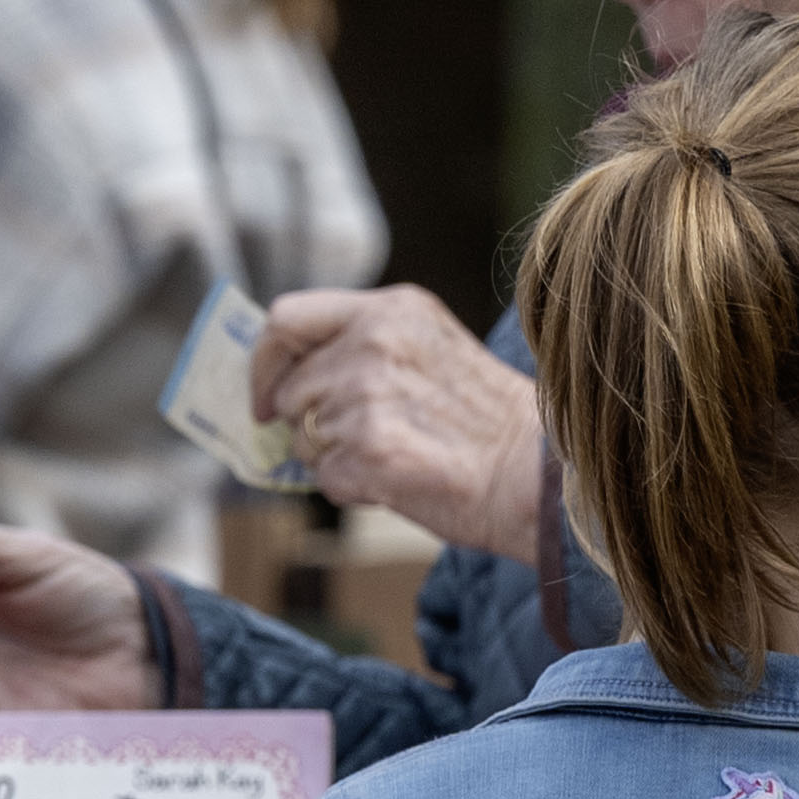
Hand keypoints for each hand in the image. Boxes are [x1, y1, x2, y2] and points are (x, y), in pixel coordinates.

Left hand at [252, 287, 549, 561]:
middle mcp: (370, 344)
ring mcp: (365, 398)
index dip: (264, 363)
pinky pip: (325, 478)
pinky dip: (352, 488)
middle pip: (289, 390)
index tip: (265, 397)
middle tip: (355, 440)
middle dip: (306, 422)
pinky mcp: (366, 452)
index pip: (285, 319)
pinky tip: (399, 478)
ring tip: (395, 455)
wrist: (534, 472)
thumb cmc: (488, 420)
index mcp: (389, 310)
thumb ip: (366, 347)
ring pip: (304, 439)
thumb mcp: (431, 348)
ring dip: (335, 457)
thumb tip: (292, 382)